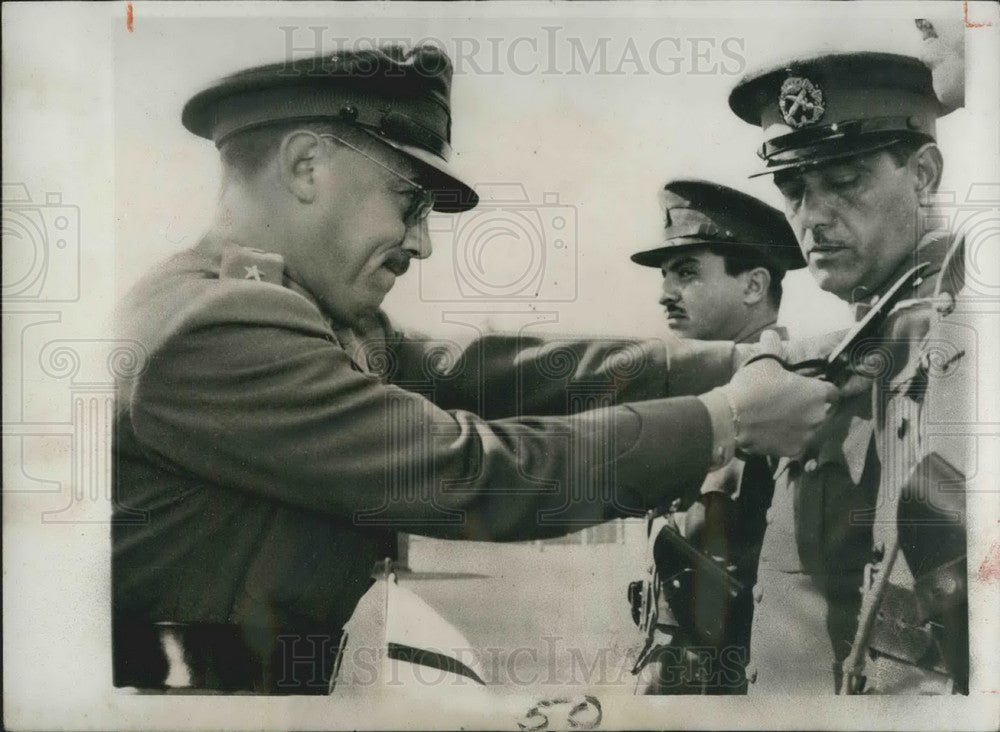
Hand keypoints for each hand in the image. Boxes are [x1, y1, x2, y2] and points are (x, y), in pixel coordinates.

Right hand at [723, 330, 837, 456]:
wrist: (732, 418)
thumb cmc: (753, 386)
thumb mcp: (763, 361)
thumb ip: (772, 345)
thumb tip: (770, 333)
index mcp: (817, 393)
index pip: (834, 392)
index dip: (823, 389)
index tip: (811, 388)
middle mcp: (819, 416)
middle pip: (824, 411)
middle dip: (812, 407)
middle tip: (793, 402)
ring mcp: (807, 436)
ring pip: (811, 429)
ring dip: (802, 424)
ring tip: (782, 419)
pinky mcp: (793, 451)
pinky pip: (797, 444)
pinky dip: (789, 439)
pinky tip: (775, 433)